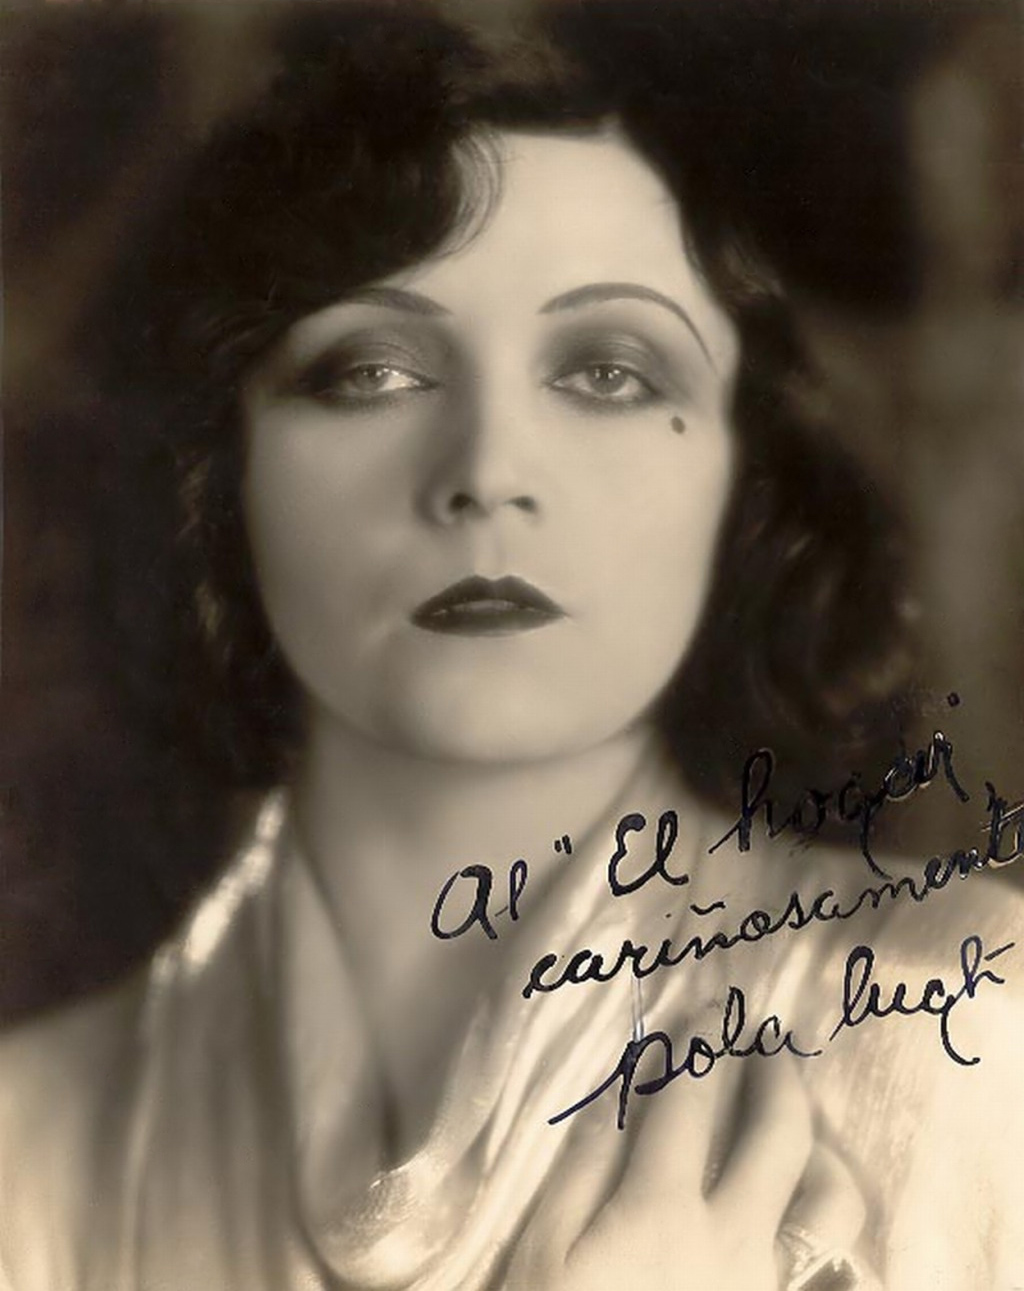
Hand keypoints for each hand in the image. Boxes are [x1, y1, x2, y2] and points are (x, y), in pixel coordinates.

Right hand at [502, 1057, 862, 1289]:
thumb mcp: (544, 1250)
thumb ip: (584, 1166)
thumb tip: (623, 1089)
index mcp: (664, 1210)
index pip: (690, 1102)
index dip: (700, 1046)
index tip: (709, 1009)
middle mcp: (735, 1239)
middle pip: (780, 1135)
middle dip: (778, 1073)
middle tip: (768, 1040)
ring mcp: (770, 1283)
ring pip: (831, 1202)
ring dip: (821, 1147)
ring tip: (799, 1124)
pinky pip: (833, 1265)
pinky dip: (829, 1224)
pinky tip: (810, 1205)